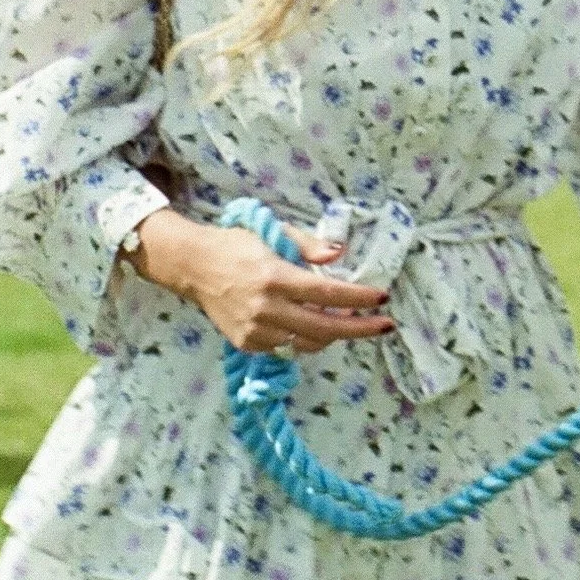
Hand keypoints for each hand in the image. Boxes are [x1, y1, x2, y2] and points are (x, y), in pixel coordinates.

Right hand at [133, 208, 396, 357]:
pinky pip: (287, 347)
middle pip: (325, 327)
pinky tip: (314, 324)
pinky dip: (305, 338)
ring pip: (308, 342)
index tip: (383, 298)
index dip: (359, 298)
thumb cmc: (238, 244)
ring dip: (333, 334)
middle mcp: (266, 308)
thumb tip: (339, 254)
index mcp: (276, 277)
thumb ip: (308, 245)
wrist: (194, 266)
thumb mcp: (274, 232)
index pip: (327, 293)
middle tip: (385, 325)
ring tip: (350, 322)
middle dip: (360, 328)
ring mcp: (255, 330)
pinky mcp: (247, 344)